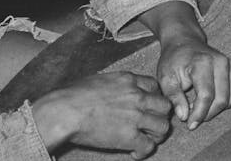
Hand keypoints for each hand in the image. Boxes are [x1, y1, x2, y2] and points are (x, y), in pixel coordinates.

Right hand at [32, 71, 172, 158]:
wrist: (65, 111)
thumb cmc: (73, 95)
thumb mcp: (100, 79)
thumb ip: (114, 84)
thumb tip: (114, 90)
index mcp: (129, 80)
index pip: (154, 86)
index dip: (153, 97)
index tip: (147, 106)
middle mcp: (137, 96)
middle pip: (165, 106)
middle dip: (160, 116)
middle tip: (151, 124)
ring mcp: (135, 116)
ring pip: (162, 127)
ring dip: (156, 134)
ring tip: (147, 139)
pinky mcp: (128, 136)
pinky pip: (148, 146)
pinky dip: (144, 151)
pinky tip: (135, 152)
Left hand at [157, 37, 230, 129]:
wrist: (185, 41)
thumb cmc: (173, 59)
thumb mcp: (165, 78)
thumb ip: (173, 98)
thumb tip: (184, 116)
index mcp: (203, 63)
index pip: (206, 95)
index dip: (199, 114)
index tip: (189, 125)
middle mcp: (221, 62)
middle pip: (221, 100)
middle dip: (207, 114)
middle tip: (192, 117)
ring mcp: (230, 65)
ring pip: (229, 100)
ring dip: (214, 110)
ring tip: (197, 107)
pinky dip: (221, 102)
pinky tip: (205, 100)